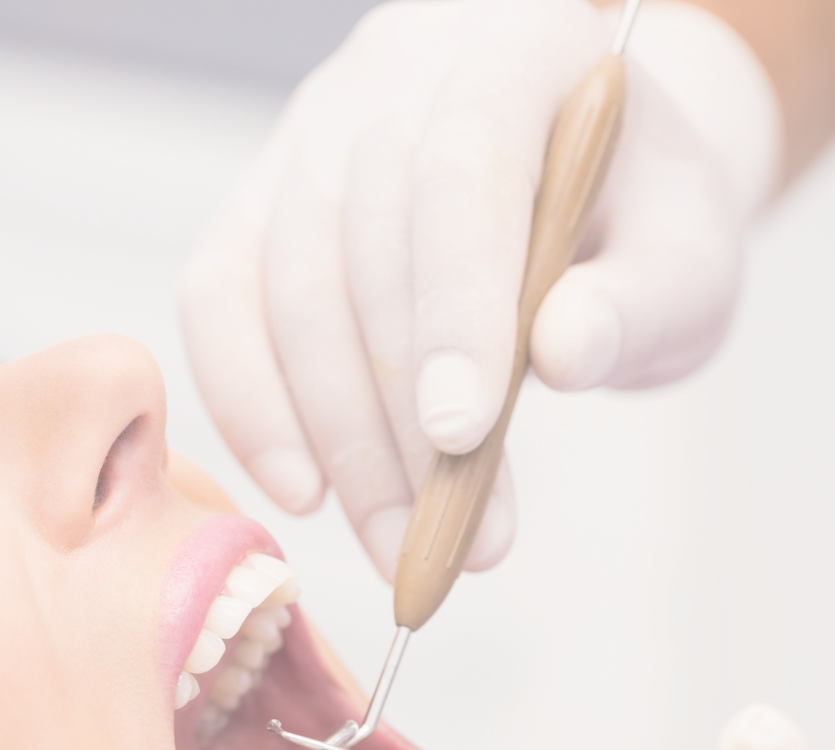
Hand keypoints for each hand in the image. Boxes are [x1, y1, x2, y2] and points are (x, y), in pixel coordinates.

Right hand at [181, 0, 780, 579]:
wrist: (572, 182)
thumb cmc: (630, 221)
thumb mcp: (684, 254)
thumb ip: (644, 300)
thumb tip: (567, 353)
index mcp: (512, 52)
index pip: (462, 171)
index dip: (453, 307)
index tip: (460, 436)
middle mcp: (389, 85)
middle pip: (362, 254)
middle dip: (398, 422)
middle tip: (451, 542)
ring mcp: (307, 146)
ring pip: (287, 296)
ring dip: (337, 443)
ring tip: (396, 544)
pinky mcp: (257, 214)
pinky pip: (216, 306)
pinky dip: (247, 407)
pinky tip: (302, 491)